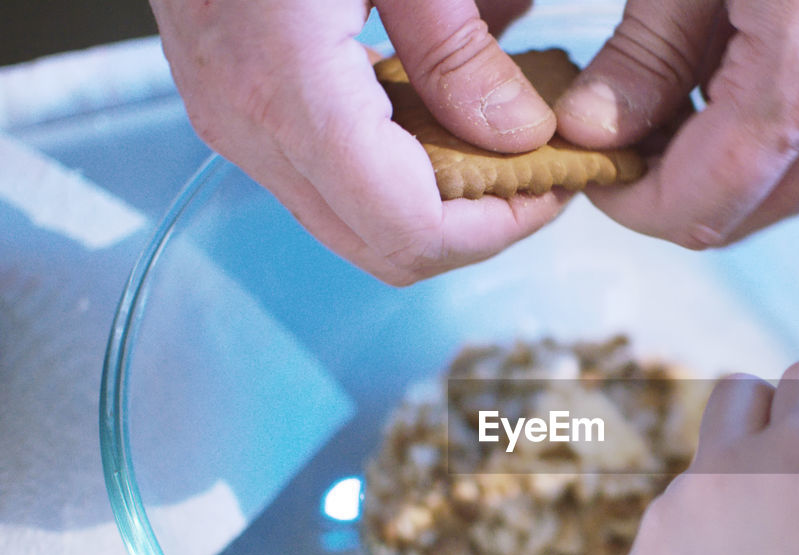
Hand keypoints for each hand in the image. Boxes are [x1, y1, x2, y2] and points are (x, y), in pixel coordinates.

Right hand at [151, 0, 567, 284]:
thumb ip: (458, 50)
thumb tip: (521, 136)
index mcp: (290, 92)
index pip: (411, 231)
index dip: (498, 227)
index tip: (554, 185)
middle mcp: (249, 128)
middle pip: (384, 249)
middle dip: (475, 227)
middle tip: (537, 175)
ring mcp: (232, 124)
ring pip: (353, 225)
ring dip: (436, 205)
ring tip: (497, 150)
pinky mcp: (232, 108)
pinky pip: (324, 181)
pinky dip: (392, 174)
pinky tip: (436, 122)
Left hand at [552, 0, 798, 248]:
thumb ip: (644, 55)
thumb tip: (593, 132)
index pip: (699, 206)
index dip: (631, 204)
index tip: (595, 166)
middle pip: (741, 217)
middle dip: (671, 191)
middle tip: (626, 132)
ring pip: (784, 200)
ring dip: (722, 174)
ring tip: (684, 99)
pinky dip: (773, 151)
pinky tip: (741, 87)